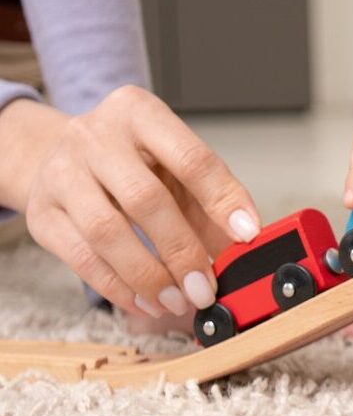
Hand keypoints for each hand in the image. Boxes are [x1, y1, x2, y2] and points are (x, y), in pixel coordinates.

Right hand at [15, 86, 260, 317]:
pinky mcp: (43, 213)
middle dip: (182, 251)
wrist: (58, 156)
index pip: (191, 158)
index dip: (224, 200)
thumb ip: (210, 200)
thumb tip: (245, 247)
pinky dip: (120, 288)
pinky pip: (82, 259)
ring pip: (107, 232)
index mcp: (140, 113)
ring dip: (149, 276)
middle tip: (206, 287)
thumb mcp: (174, 166)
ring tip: (179, 300)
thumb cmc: (132, 163)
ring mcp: (62, 173)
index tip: (247, 234)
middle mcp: (95, 136)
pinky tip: (147, 302)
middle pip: (145, 199)